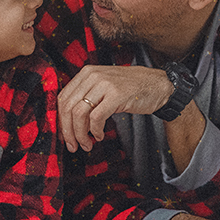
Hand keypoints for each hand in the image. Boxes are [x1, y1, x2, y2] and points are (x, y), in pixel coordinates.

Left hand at [57, 65, 172, 151]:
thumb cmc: (130, 89)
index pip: (63, 98)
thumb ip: (86, 98)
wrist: (158, 85)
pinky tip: (100, 136)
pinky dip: (95, 131)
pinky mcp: (116, 95)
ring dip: (80, 134)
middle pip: (68, 107)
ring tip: (87, 144)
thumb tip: (69, 123)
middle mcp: (92, 76)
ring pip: (79, 114)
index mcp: (86, 73)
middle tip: (72, 146)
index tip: (64, 136)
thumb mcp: (103, 87)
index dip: (61, 120)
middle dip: (67, 131)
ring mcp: (104, 84)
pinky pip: (96, 117)